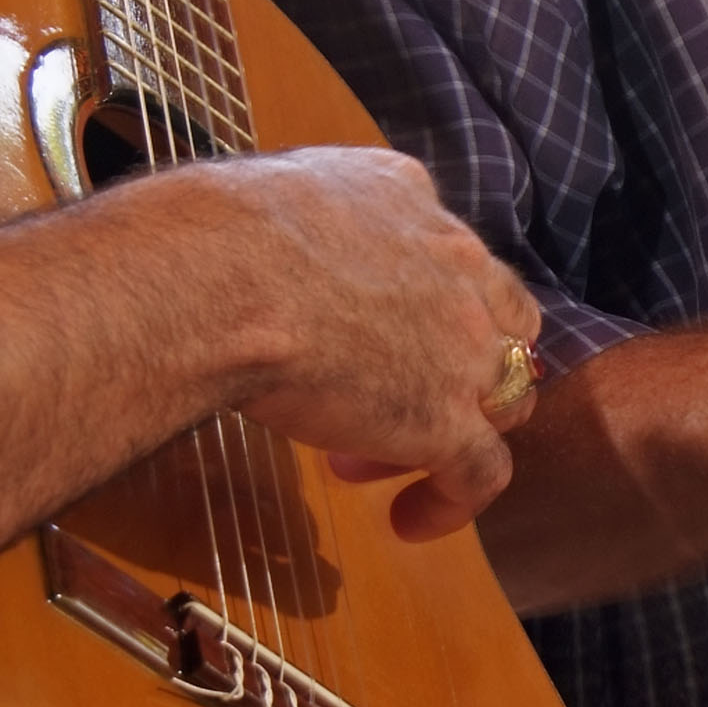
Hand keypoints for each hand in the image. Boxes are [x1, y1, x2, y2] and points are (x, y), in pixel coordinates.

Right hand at [171, 149, 542, 541]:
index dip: (419, 302)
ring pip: (501, 400)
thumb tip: (256, 232)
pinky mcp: (446, 418)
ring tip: (365, 463)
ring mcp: (461, 346)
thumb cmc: (205, 229)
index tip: (367, 331)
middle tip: (369, 399)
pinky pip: (481, 472)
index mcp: (407, 197)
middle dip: (445, 367)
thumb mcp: (268, 183)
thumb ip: (297, 207)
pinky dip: (453, 500)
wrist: (220, 274)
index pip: (449, 254)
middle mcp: (454, 266)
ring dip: (448, 431)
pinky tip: (407, 522)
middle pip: (495, 328)